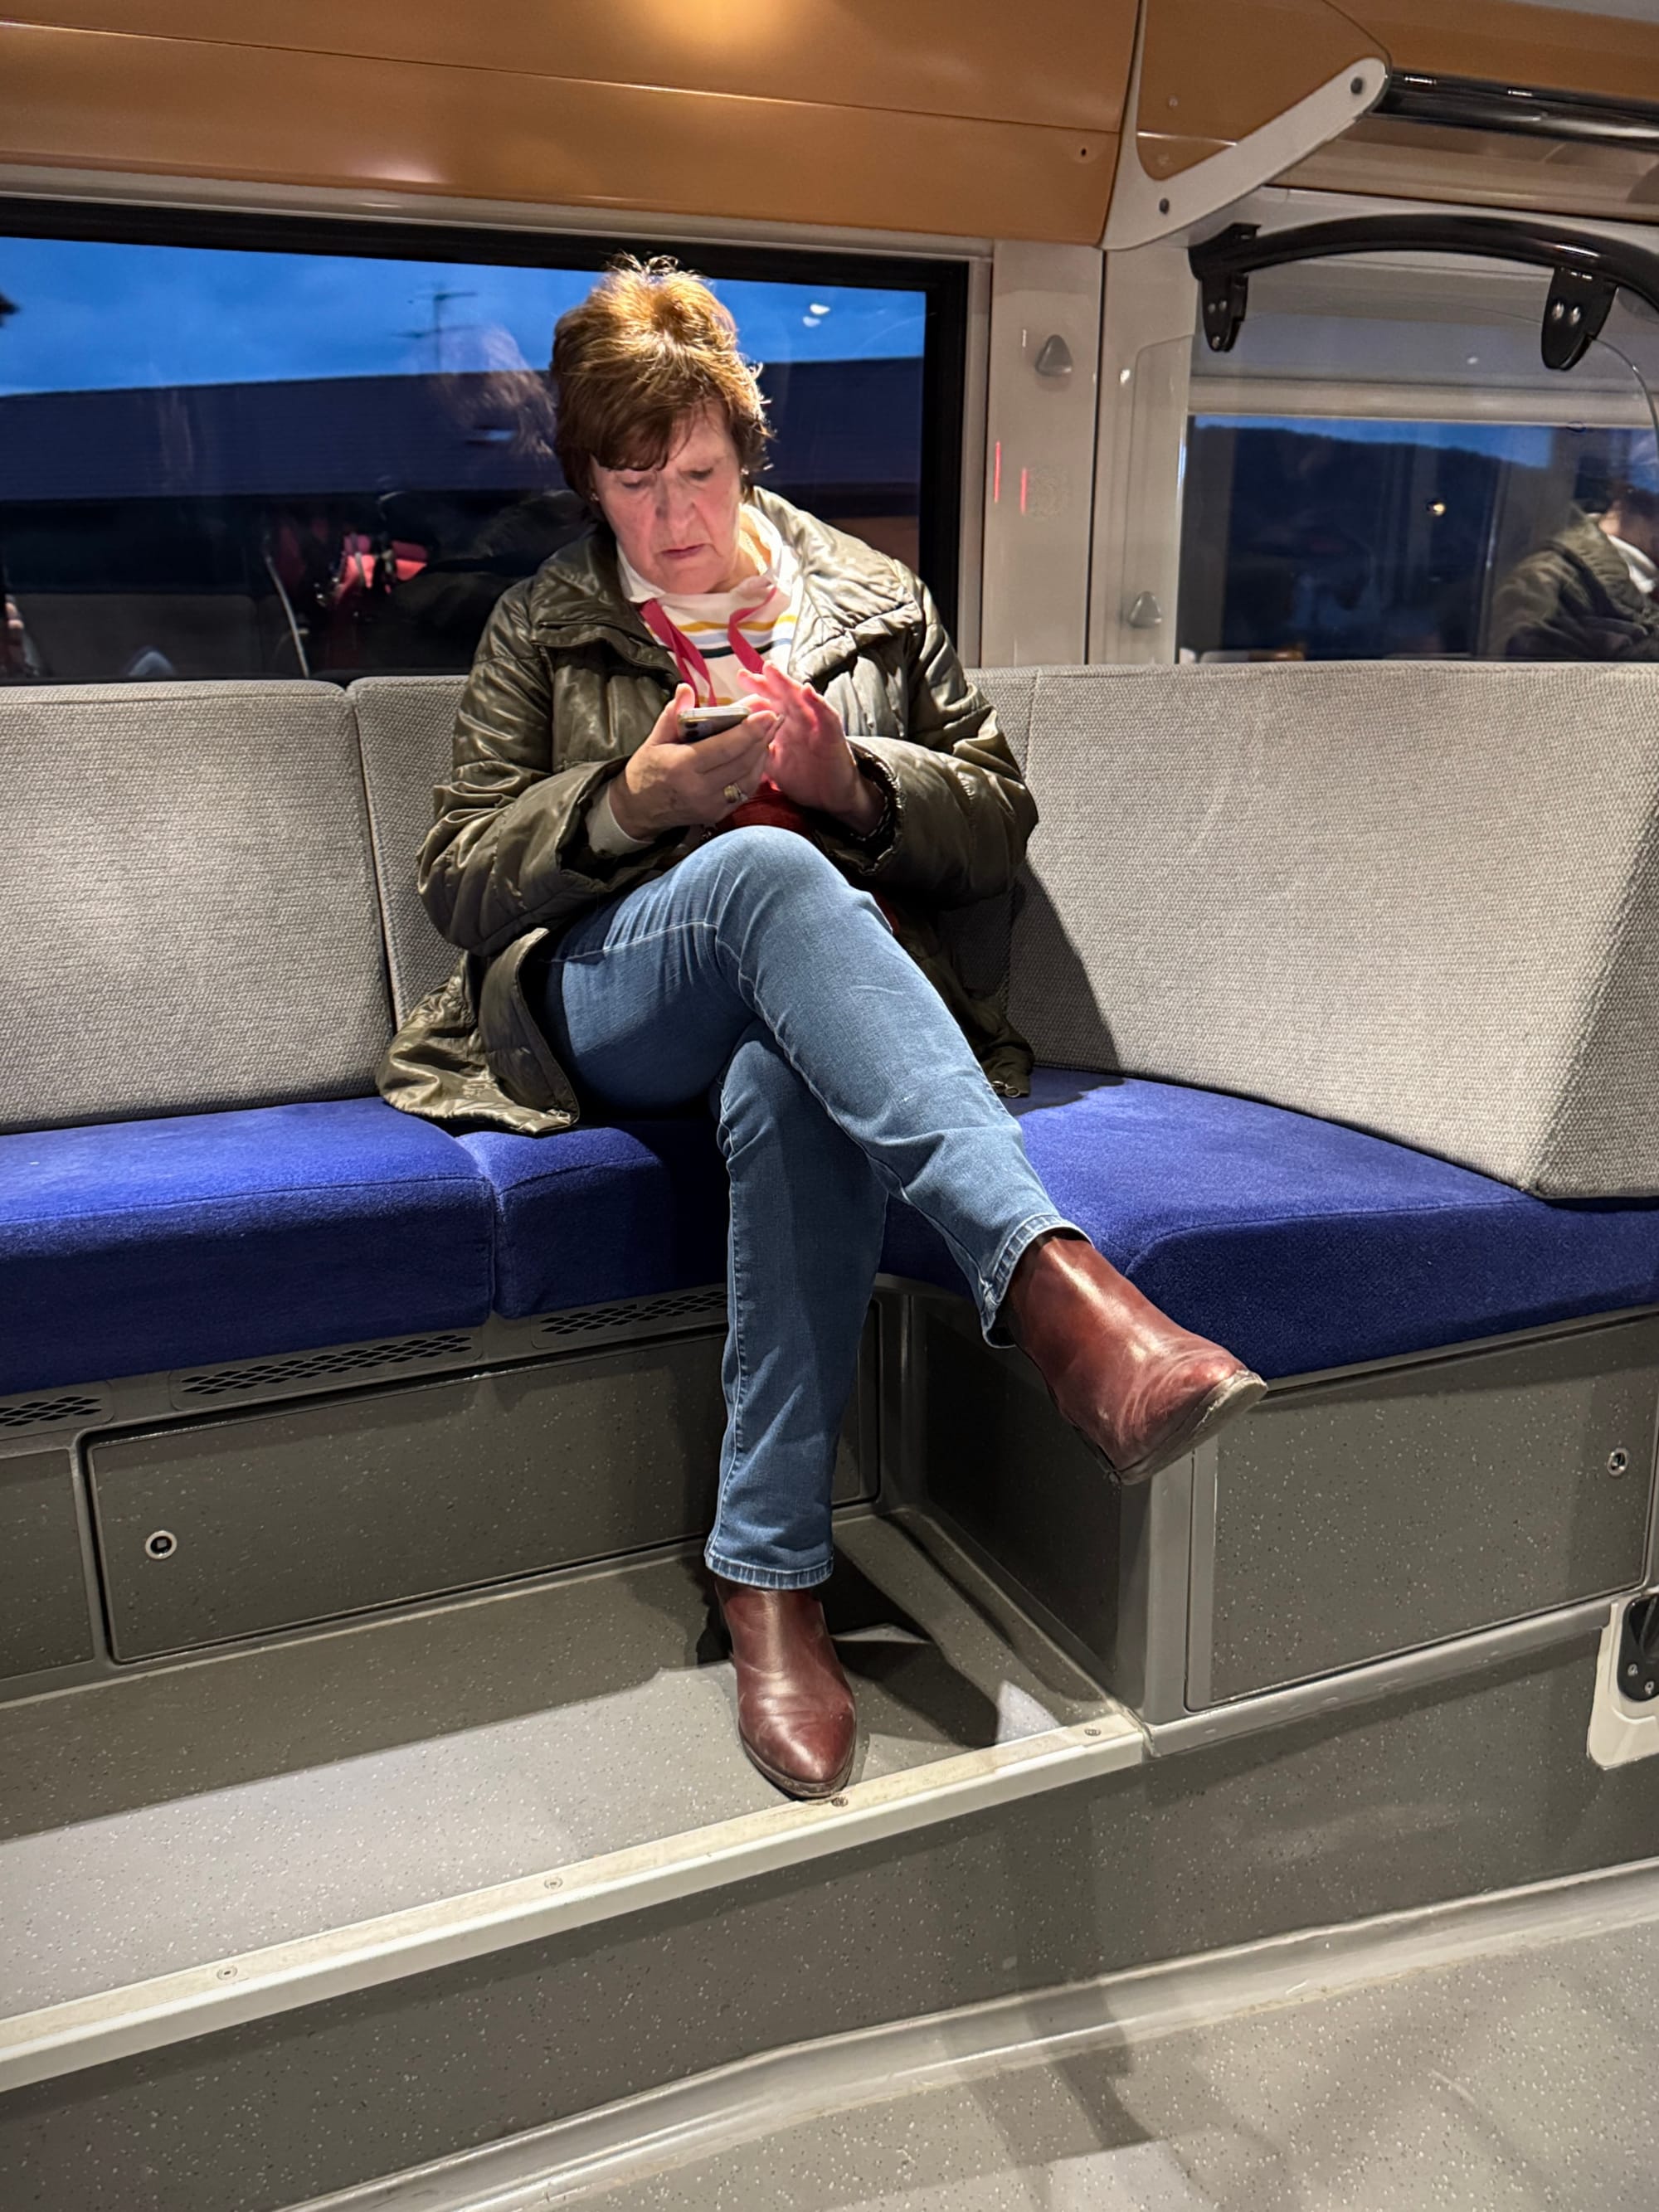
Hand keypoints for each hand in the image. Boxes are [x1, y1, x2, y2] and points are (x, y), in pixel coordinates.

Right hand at [610, 683, 779, 840]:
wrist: (638, 810)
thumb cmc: (646, 770)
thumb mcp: (654, 739)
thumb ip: (673, 715)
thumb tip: (686, 689)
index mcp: (682, 767)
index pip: (725, 747)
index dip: (749, 730)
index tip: (767, 713)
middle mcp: (700, 789)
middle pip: (742, 762)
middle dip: (762, 737)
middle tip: (775, 717)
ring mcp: (711, 805)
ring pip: (748, 778)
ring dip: (762, 753)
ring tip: (770, 731)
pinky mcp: (718, 814)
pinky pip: (744, 791)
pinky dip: (755, 771)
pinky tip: (758, 753)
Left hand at [751, 664, 882, 833]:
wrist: (832, 799)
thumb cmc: (805, 781)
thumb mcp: (774, 767)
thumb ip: (757, 751)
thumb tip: (732, 742)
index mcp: (785, 727)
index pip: (769, 704)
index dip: (755, 692)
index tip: (740, 679)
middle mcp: (800, 721)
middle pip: (781, 696)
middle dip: (764, 683)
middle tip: (746, 674)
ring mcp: (816, 725)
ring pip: (800, 699)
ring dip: (786, 684)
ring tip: (771, 671)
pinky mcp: (832, 734)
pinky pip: (826, 715)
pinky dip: (818, 702)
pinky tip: (807, 691)